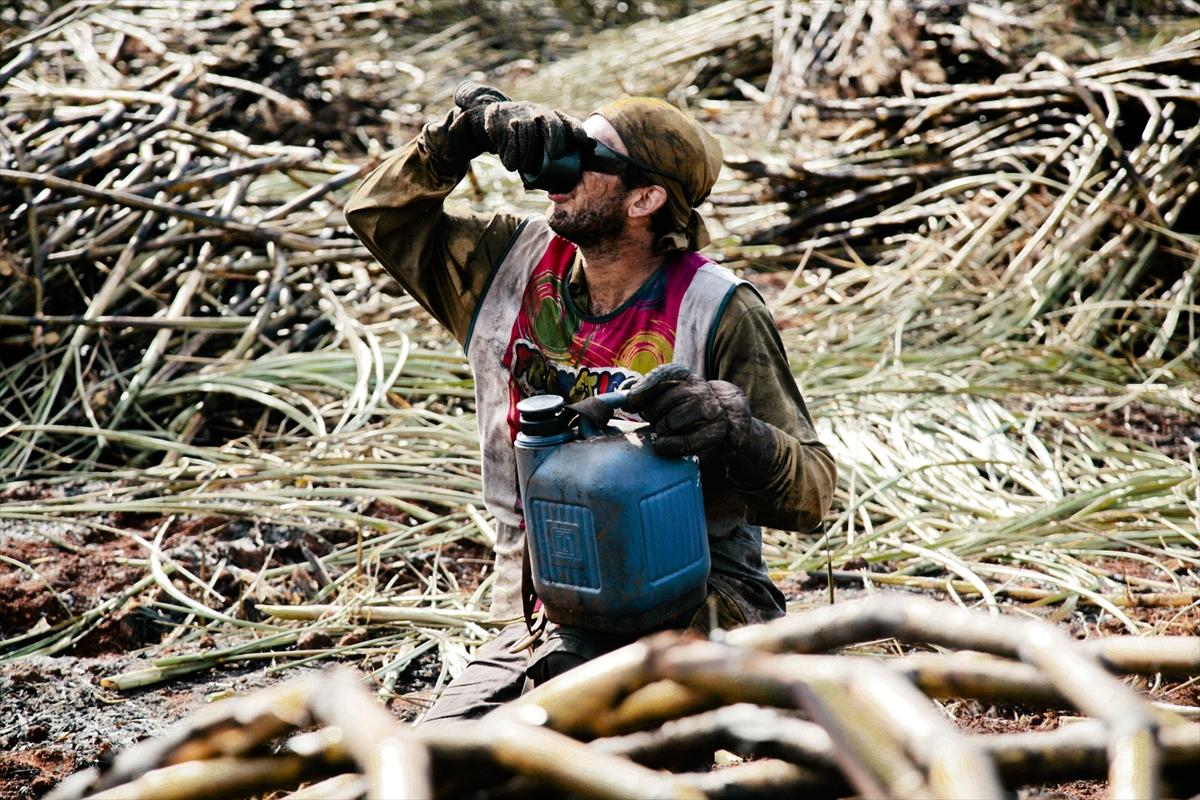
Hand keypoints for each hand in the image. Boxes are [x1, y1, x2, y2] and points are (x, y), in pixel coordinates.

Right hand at [448, 81, 585, 173]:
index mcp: (549, 118)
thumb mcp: (535, 146)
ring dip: (528, 153)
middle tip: (556, 155)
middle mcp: (536, 113)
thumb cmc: (520, 141)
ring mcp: (517, 114)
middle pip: (550, 121)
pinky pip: (507, 137)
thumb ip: (547, 164)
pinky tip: (512, 165)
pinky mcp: (498, 119)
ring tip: (526, 167)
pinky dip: (511, 155)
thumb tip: (557, 194)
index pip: (568, 122)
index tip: (582, 145)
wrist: (488, 122)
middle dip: (556, 137)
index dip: (576, 132)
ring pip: (527, 131)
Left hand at [626, 364, 753, 457]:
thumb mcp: (666, 393)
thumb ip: (645, 390)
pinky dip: (669, 446)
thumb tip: (623, 391)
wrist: (724, 419)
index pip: (664, 374)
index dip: (645, 385)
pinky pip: (684, 442)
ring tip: (665, 430)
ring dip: (661, 431)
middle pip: (660, 404)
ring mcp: (710, 410)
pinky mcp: (715, 432)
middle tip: (655, 419)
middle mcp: (699, 389)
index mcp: (684, 376)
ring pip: (670, 423)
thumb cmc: (684, 406)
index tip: (631, 398)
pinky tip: (662, 446)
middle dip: (651, 415)